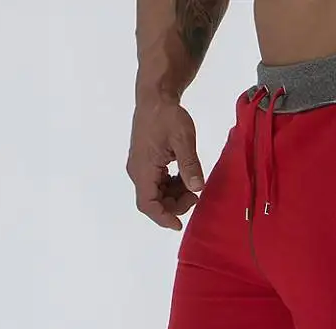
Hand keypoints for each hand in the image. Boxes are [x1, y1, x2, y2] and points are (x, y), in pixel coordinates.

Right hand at [127, 98, 204, 229]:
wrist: (155, 96)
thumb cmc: (167, 114)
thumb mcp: (183, 138)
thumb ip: (189, 164)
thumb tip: (197, 188)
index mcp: (142, 168)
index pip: (148, 204)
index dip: (163, 217)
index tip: (179, 225)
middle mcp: (137, 171)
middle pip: (153, 202)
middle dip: (174, 205)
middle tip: (195, 196)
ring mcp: (141, 168)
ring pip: (156, 194)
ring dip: (174, 196)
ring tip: (192, 185)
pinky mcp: (147, 164)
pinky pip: (158, 184)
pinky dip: (172, 187)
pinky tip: (185, 178)